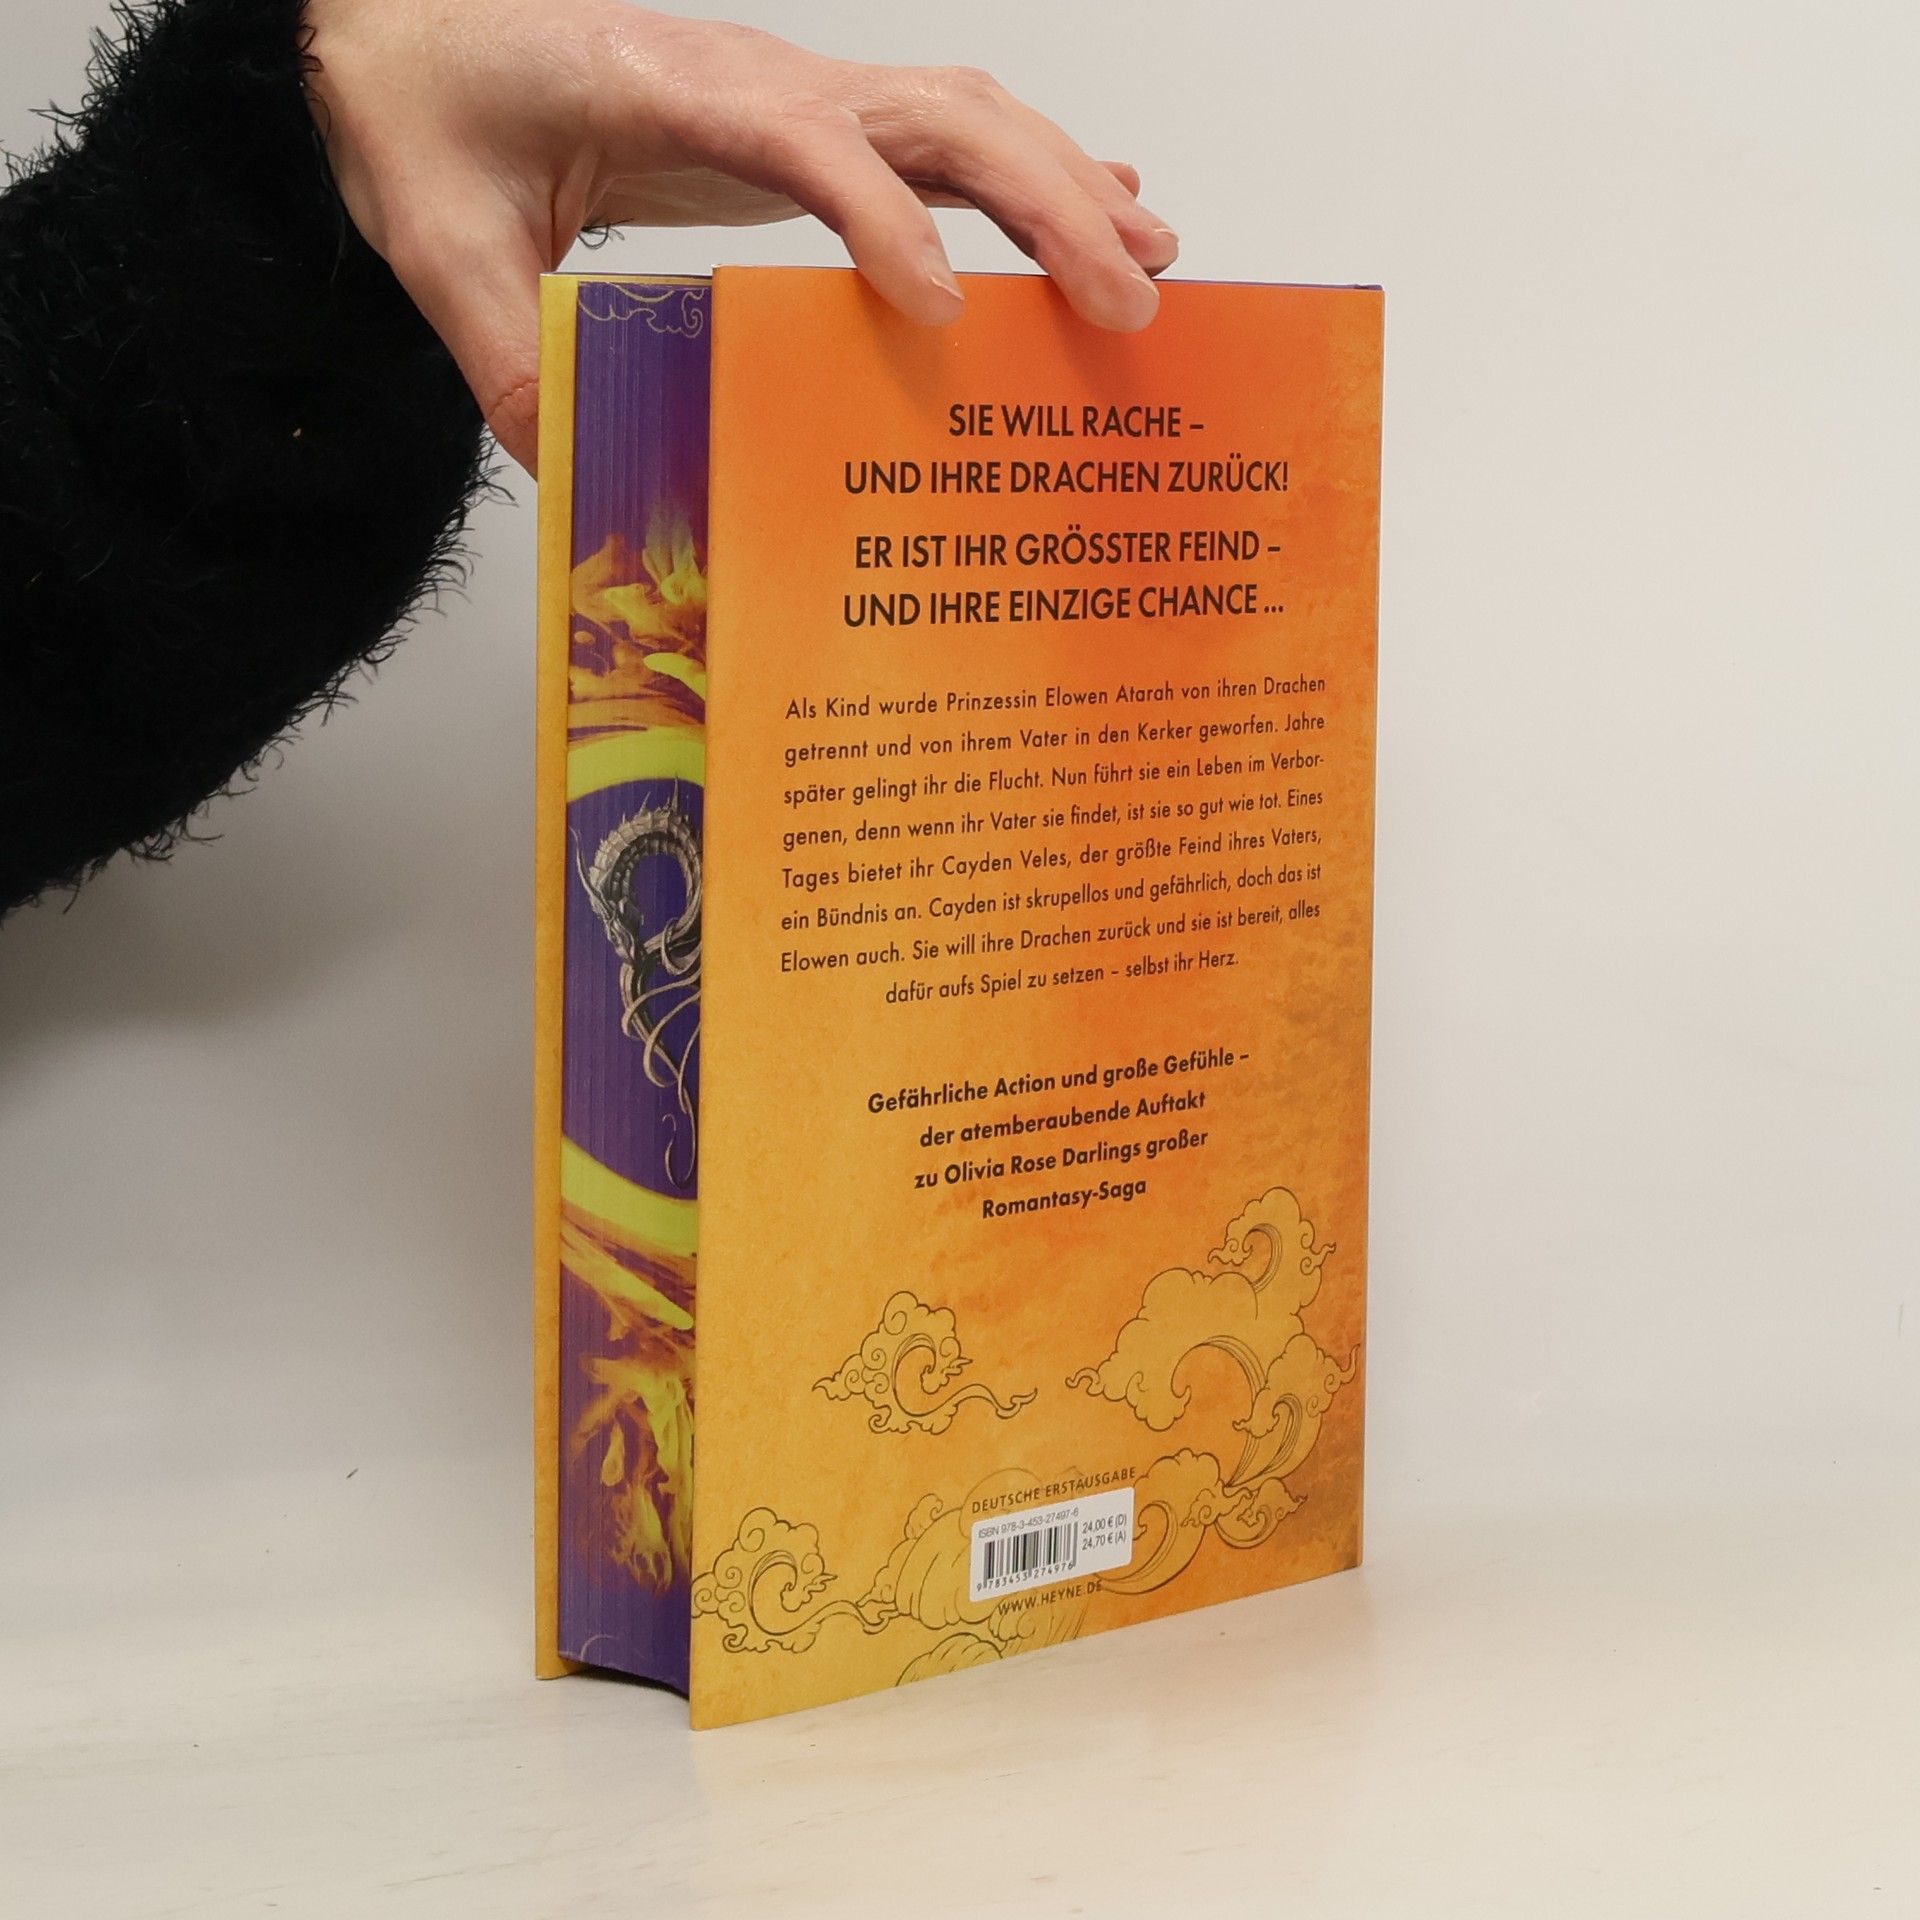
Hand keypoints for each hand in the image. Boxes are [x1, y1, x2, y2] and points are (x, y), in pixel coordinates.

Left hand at [302, 0, 1180, 471]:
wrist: (409, 25)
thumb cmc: (428, 111)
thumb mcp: (444, 246)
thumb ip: (510, 360)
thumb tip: (584, 484)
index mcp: (674, 93)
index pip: (810, 142)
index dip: (887, 219)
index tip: (941, 311)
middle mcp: (762, 78)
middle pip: (940, 117)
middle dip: (1048, 206)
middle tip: (1128, 305)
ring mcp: (796, 92)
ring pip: (964, 115)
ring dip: (1066, 184)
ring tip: (1156, 261)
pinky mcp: (805, 120)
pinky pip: (940, 135)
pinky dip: (1031, 171)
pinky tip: (1100, 207)